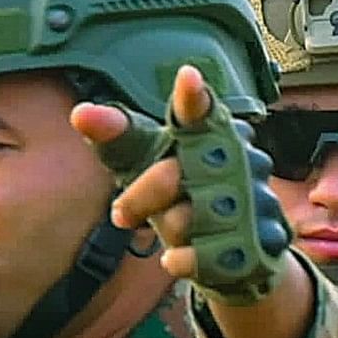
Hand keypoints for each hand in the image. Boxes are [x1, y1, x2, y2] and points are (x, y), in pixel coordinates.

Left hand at [70, 65, 314, 337]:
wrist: (233, 250)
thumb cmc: (178, 191)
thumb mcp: (145, 161)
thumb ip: (116, 135)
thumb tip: (80, 112)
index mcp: (211, 130)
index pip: (199, 111)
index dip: (192, 99)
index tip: (186, 78)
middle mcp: (240, 158)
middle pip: (171, 175)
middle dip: (141, 197)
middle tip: (122, 214)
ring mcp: (254, 200)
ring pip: (185, 218)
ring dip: (166, 230)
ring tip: (173, 230)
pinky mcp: (258, 243)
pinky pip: (204, 255)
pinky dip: (182, 260)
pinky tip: (176, 259)